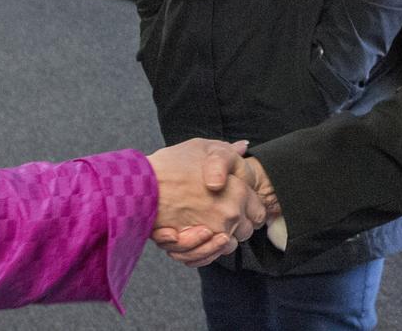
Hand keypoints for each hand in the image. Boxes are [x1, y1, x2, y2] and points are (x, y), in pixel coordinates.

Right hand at [146, 139, 265, 255]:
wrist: (142, 183)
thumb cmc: (173, 162)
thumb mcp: (204, 147)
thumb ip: (228, 151)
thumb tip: (244, 146)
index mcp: (239, 192)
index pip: (259, 213)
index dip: (250, 209)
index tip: (238, 204)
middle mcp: (230, 215)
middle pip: (246, 232)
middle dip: (237, 225)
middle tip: (221, 213)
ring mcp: (212, 232)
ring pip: (227, 247)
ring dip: (219, 239)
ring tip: (208, 225)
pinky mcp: (195, 247)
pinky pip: (207, 256)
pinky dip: (203, 250)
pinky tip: (197, 235)